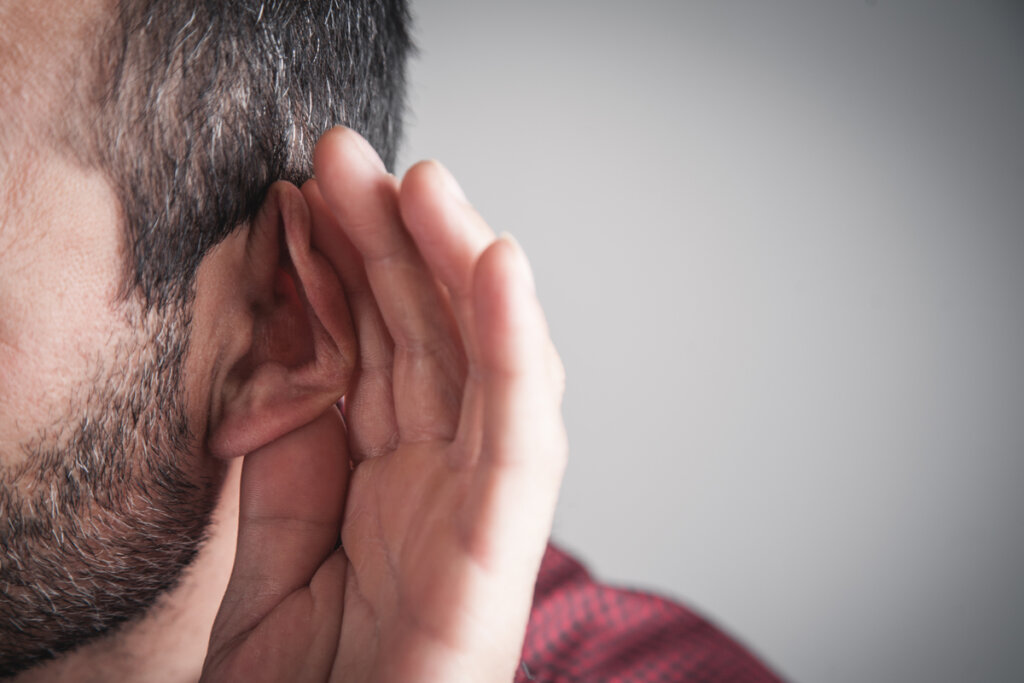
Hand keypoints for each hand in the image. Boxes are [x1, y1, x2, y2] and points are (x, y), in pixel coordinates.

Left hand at [201, 128, 566, 681]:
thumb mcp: (272, 549)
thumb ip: (288, 450)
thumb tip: (288, 344)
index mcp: (391, 481)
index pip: (377, 351)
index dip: (344, 269)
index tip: (304, 195)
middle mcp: (444, 481)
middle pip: (430, 339)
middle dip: (394, 242)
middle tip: (349, 156)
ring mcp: (478, 511)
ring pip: (482, 362)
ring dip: (454, 265)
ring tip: (418, 182)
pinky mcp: (500, 551)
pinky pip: (520, 436)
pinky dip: (512, 348)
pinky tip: (497, 264)